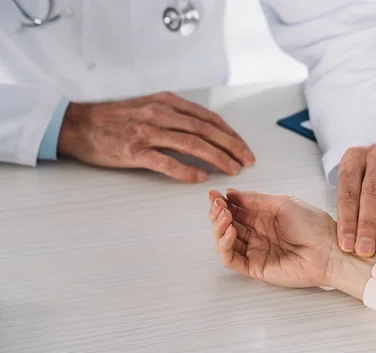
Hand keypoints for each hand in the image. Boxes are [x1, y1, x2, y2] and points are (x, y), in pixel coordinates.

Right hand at [58, 92, 254, 181]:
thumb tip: (205, 132)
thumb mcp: (149, 107)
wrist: (79, 124)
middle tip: (248, 161)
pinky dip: (185, 170)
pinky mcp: (134, 151)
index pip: (208, 118)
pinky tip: (201, 178)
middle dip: (231, 146)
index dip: (230, 134)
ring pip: (191, 144)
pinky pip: (165, 161)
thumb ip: (176, 117)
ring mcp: (147, 132)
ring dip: (216, 157)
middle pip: (205, 131)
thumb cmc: (116, 118)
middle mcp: (161, 114)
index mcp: (167, 103)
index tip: (244, 147)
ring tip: (232, 169)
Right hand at [208, 189, 375, 298]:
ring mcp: (256, 251)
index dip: (222, 202)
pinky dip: (225, 246)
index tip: (213, 194)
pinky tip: (231, 232)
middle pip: (227, 225)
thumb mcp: (283, 202)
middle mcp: (258, 234)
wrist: (330, 249)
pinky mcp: (257, 268)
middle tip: (217, 205)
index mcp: (265, 218)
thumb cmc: (314, 225)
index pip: (235, 210)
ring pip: (225, 242)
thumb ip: (255, 199)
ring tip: (223, 216)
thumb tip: (231, 193)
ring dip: (218, 228)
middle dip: (217, 213)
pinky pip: (232, 260)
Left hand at [337, 141, 375, 256]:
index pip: (348, 189)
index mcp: (355, 157)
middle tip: (365, 248)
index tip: (346, 244)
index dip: (346, 219)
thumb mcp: (357, 190)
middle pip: (372, 190)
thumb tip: (350, 243)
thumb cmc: (374, 183)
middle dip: (367, 223)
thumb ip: (352, 210)